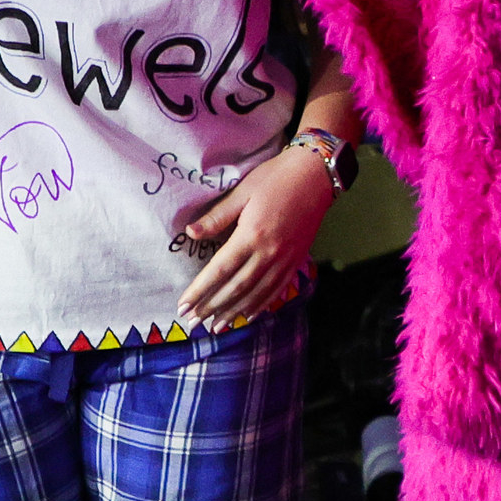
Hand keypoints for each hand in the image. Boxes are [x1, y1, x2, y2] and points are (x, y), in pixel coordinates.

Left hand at [174, 143, 337, 324]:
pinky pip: (278, 289)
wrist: (317, 174)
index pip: (220, 270)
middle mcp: (269, 253)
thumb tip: (190, 233)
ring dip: (234, 312)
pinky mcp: (297, 259)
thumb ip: (218, 216)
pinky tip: (249, 315)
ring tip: (216, 326)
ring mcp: (285, 259)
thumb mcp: (243, 191)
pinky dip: (262, 305)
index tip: (183, 305)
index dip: (200, 290)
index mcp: (252, 235)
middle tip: (192, 322)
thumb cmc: (276, 177)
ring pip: (256, 294)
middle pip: (236, 288)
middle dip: (212, 307)